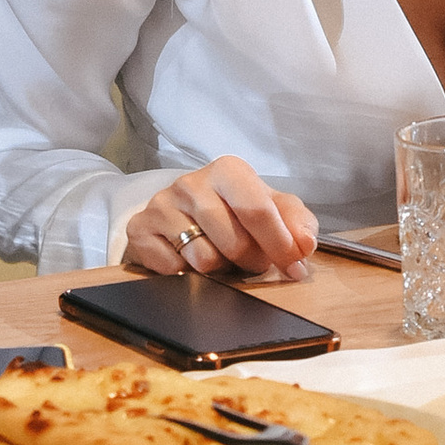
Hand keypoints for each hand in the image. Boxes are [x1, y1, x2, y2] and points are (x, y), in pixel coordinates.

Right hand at [124, 159, 319, 279]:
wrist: (182, 212)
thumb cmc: (234, 210)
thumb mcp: (273, 208)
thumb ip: (297, 222)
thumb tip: (304, 245)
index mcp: (228, 170)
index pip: (259, 212)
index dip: (281, 246)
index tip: (295, 268)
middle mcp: (191, 183)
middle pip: (234, 242)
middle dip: (251, 261)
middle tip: (250, 260)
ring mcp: (162, 205)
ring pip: (203, 260)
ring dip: (219, 268)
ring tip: (219, 255)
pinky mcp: (140, 229)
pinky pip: (173, 269)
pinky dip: (187, 274)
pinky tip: (189, 258)